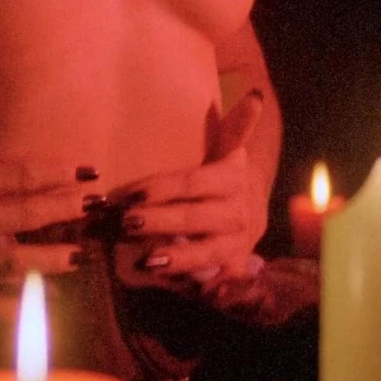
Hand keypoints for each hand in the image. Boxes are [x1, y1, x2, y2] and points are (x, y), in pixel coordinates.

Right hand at [0, 87, 90, 320]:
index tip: (84, 173)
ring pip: (19, 265)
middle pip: (31, 218)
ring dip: (54, 261)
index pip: (21, 176)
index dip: (57, 174)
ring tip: (81, 258)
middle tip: (95, 210)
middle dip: (67, 212)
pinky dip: (16, 305)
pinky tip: (40, 303)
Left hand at [109, 90, 267, 290]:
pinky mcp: (231, 265)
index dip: (160, 189)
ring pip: (206, 252)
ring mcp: (235, 242)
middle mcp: (237, 211)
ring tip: (146, 261)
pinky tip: (169, 284)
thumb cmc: (225, 175)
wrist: (253, 209)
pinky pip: (213, 277)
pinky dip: (194, 282)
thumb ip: (236, 127)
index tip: (128, 195)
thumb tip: (254, 95)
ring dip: (177, 257)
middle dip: (160, 221)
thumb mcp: (229, 149)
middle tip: (126, 222)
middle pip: (194, 217)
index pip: (191, 182)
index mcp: (232, 179)